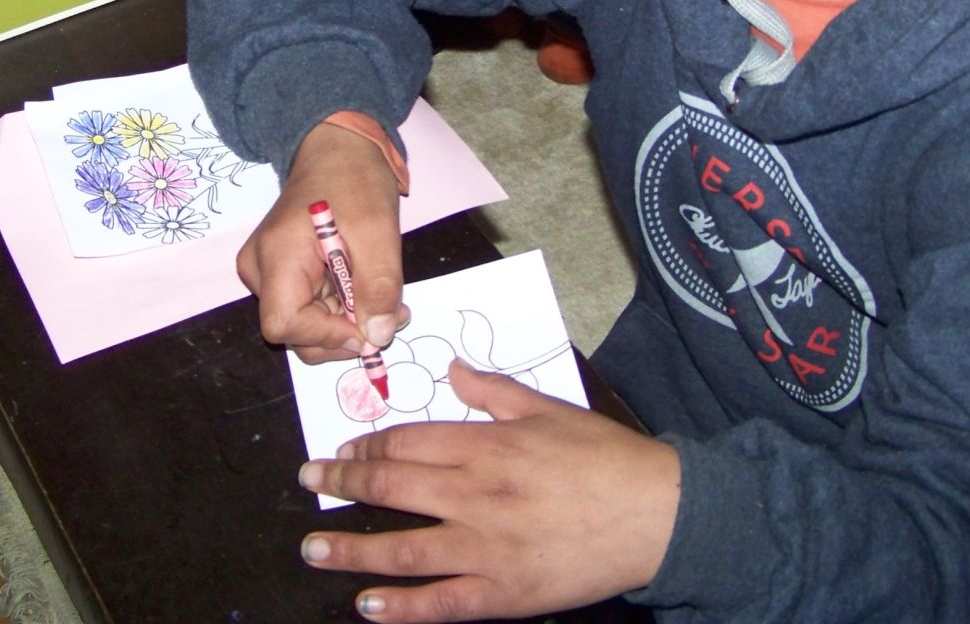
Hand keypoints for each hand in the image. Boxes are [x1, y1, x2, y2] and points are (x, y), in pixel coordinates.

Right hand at [237, 121, 405, 359]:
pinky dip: (339, 311)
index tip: (369, 326)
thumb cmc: (354, 178)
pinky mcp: (280, 273)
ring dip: (345, 324)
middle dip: (343, 333)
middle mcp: (259, 269)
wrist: (337, 147)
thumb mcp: (378, 230)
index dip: (328, 336)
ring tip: (381, 298)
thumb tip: (377, 336)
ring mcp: (266, 272)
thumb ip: (379, 286)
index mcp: (276, 255)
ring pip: (303, 325)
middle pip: (292, 331)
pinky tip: (362, 289)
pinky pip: (307, 308)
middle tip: (390, 314)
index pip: (283, 324)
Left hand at [297, 360, 680, 621]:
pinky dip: (401, 607)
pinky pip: (441, 602)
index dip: (367, 444)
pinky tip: (368, 605)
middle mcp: (477, 495)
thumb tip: (453, 369)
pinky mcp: (503, 592)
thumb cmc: (604, 457)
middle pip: (394, 486)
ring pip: (402, 548)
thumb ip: (493, 390)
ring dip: (350, 548)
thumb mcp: (549, 408)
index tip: (342, 448)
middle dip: (344, 483)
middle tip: (311, 482)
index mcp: (488, 446)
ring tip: (313, 547)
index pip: (408, 441)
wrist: (657, 514)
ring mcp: (487, 548)